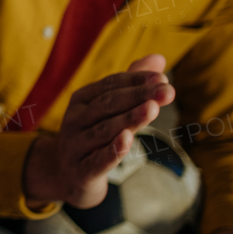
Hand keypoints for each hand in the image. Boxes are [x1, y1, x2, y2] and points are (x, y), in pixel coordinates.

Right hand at [23, 54, 173, 208]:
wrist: (65, 174)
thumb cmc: (93, 135)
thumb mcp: (107, 109)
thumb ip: (132, 85)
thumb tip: (159, 58)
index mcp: (82, 100)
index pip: (111, 85)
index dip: (136, 81)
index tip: (162, 79)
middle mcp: (75, 119)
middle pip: (108, 104)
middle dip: (139, 96)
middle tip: (167, 91)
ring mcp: (76, 145)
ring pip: (104, 130)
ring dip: (130, 118)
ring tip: (153, 109)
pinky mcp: (81, 171)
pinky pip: (98, 160)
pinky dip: (112, 150)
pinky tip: (127, 140)